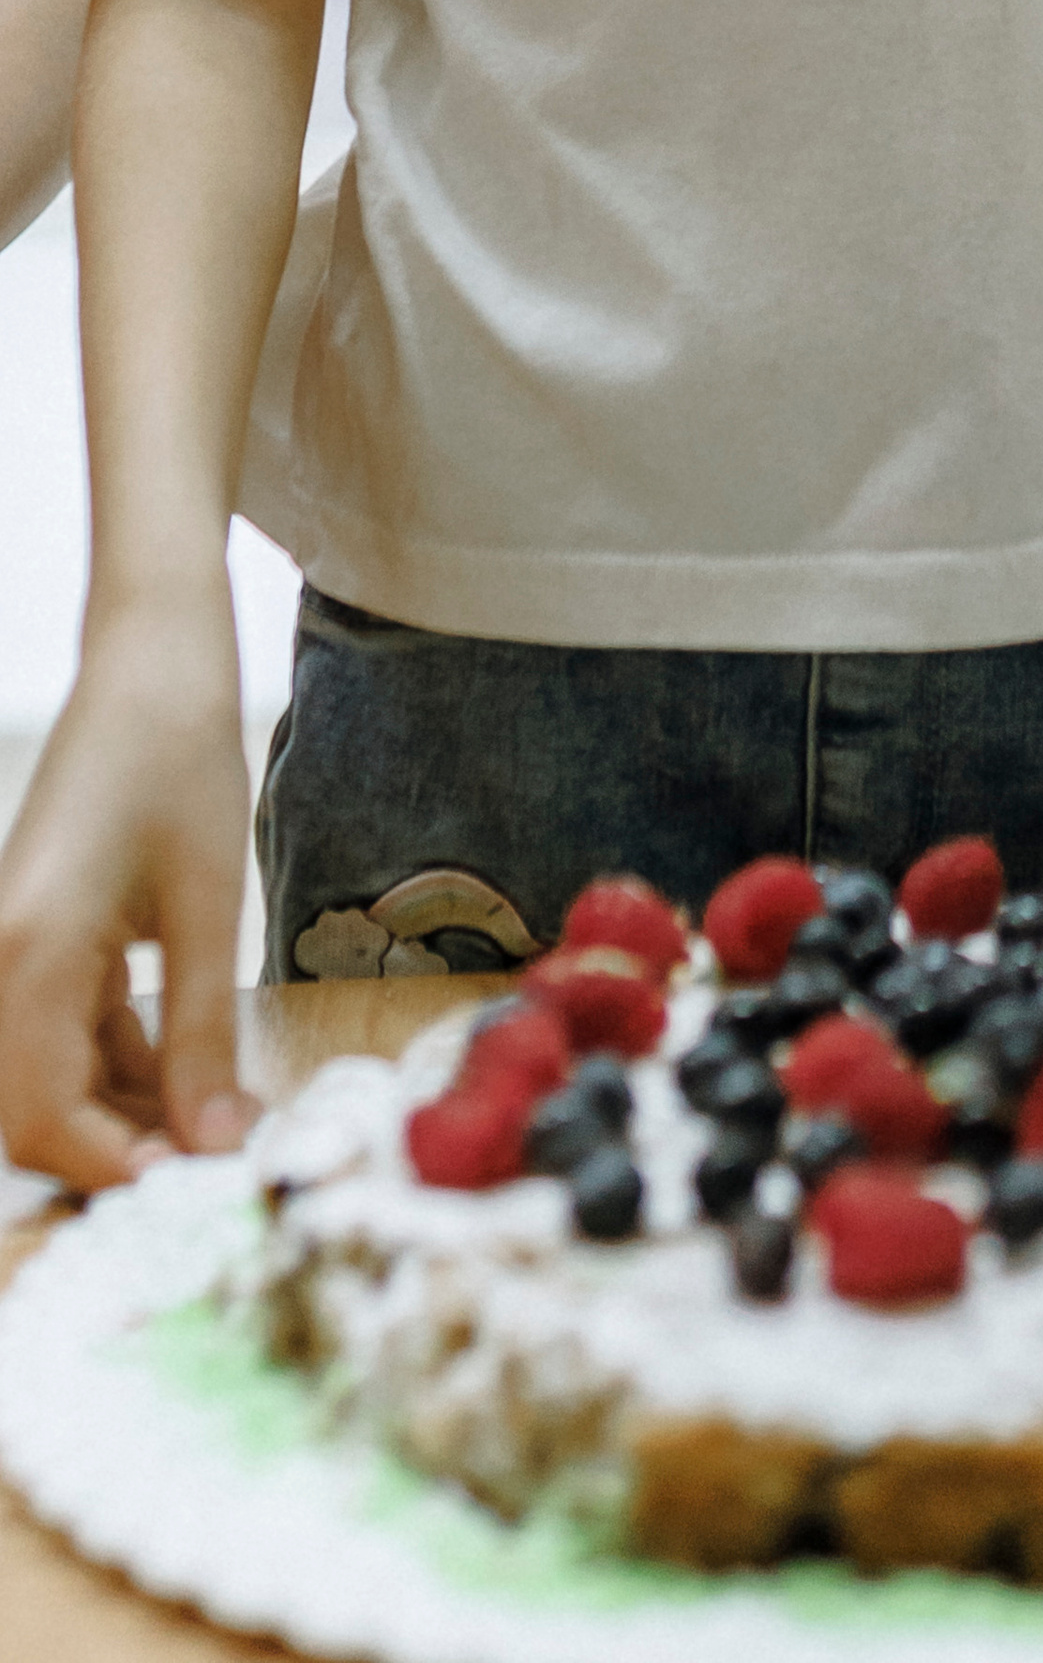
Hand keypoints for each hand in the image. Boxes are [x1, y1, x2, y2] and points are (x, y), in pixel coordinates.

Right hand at [0, 603, 257, 1189]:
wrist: (150, 663)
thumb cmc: (182, 762)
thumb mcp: (206, 904)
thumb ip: (201, 1033)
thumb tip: (214, 1144)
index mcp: (25, 954)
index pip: (42, 1113)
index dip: (112, 1165)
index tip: (191, 1187)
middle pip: (28, 1107)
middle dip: (112, 1145)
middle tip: (207, 1161)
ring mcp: (6, 946)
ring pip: (43, 1072)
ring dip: (119, 1107)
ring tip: (214, 1122)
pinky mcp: (31, 932)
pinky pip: (57, 1026)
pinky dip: (113, 1058)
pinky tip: (187, 1068)